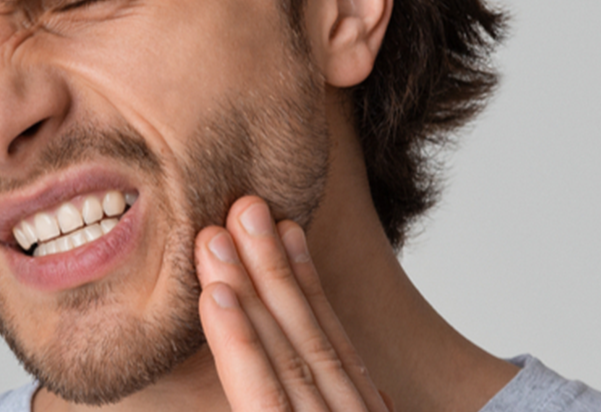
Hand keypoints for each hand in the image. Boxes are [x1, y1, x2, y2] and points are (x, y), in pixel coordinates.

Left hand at [195, 196, 391, 410]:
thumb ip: (347, 411)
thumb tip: (385, 395)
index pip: (336, 347)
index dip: (310, 285)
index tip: (289, 230)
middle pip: (312, 339)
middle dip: (275, 270)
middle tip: (246, 208)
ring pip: (286, 356)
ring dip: (250, 289)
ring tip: (216, 236)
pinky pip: (265, 397)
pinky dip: (240, 345)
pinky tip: (216, 296)